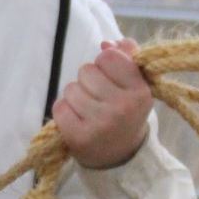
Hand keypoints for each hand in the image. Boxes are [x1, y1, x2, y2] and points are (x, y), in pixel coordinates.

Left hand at [52, 39, 151, 169]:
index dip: (104, 63)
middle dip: (88, 80)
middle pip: (87, 70)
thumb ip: (126, 57)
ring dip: (75, 96)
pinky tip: (76, 119)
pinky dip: (64, 111)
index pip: (109, 57)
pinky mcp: (78, 137)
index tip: (110, 77)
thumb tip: (106, 43)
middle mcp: (122, 108)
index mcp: (140, 92)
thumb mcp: (135, 86)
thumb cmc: (125, 112)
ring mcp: (100, 124)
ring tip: (88, 109)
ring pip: (71, 88)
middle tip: (98, 97)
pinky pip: (59, 106)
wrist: (119, 155)